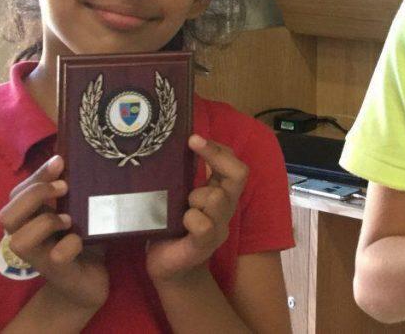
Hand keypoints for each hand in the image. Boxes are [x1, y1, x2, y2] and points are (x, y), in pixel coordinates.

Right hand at [0, 155, 108, 310]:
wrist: (91, 280)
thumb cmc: (82, 237)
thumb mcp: (76, 208)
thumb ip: (71, 188)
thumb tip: (76, 153)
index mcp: (30, 218)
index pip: (17, 192)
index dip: (36, 175)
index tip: (60, 161)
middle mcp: (27, 237)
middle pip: (5, 215)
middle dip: (34, 195)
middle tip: (63, 189)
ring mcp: (39, 258)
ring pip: (18, 240)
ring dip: (45, 222)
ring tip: (68, 219)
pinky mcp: (56, 272)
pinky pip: (54, 257)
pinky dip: (69, 245)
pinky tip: (80, 240)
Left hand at [145, 134, 247, 284]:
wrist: (167, 265)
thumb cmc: (171, 223)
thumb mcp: (181, 193)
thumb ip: (188, 173)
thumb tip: (182, 141)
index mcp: (222, 193)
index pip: (236, 164)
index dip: (219, 148)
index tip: (193, 138)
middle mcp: (226, 208)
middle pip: (238, 175)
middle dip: (215, 157)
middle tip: (192, 146)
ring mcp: (218, 228)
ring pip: (218, 198)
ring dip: (197, 195)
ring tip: (182, 205)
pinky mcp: (203, 246)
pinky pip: (204, 226)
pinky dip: (190, 219)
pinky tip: (180, 223)